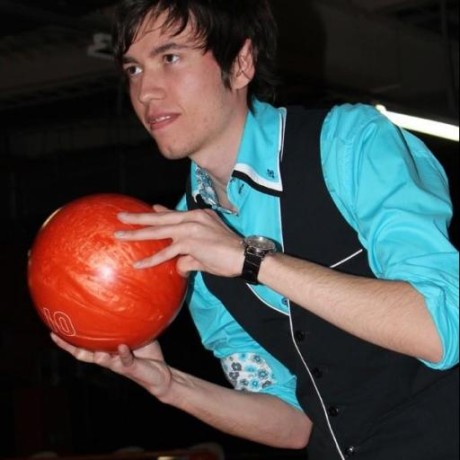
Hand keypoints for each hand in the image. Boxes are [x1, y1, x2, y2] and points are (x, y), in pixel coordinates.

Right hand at [51, 333, 172, 398]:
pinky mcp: (130, 368)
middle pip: (84, 354)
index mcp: (106, 351)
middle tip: (56, 336)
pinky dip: (123, 353)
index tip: (53, 330)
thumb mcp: (137, 335)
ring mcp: (118, 364)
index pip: (84, 346)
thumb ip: (130, 325)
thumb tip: (126, 302)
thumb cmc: (147, 354)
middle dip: (69, 347)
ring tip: (88, 348)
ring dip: (95, 354)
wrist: (161, 373)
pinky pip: (125, 360)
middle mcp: (108, 358)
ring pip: (102, 360)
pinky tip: (122, 346)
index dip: (68, 341)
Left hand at [115, 205, 243, 276]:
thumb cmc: (229, 254)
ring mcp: (190, 228)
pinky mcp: (189, 242)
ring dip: (136, 235)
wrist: (245, 255)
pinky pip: (166, 252)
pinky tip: (139, 264)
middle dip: (138, 217)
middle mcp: (192, 217)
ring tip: (119, 236)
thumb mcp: (206, 251)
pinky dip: (152, 259)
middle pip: (159, 217)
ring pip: (158, 231)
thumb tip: (178, 265)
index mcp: (198, 216)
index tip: (150, 209)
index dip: (160, 212)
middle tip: (121, 217)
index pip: (174, 213)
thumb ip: (189, 255)